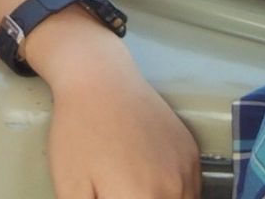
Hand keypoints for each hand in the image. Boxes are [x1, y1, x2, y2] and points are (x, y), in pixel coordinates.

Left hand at [34, 23, 199, 198]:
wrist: (100, 77)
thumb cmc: (77, 133)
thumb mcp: (71, 186)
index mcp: (138, 198)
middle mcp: (171, 188)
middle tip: (122, 192)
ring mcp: (186, 168)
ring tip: (135, 190)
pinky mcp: (192, 152)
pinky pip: (193, 190)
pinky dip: (180, 196)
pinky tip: (156, 189)